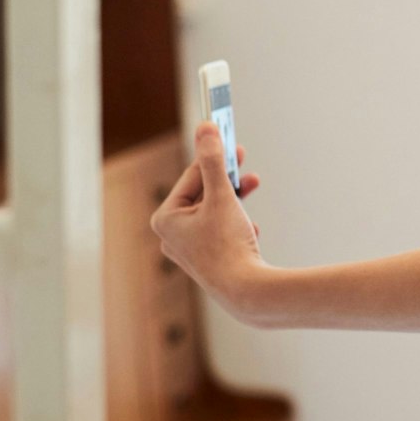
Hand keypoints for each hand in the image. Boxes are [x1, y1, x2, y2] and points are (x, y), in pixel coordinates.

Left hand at [151, 122, 265, 319]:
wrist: (247, 293)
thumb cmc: (228, 245)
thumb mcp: (221, 196)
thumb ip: (214, 160)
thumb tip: (206, 127)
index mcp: (166, 219)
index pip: (191, 177)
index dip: (213, 157)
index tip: (230, 140)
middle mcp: (172, 236)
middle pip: (202, 193)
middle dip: (226, 177)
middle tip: (242, 157)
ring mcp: (189, 250)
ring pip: (213, 211)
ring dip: (234, 197)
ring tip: (253, 184)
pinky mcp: (208, 261)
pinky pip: (222, 231)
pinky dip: (237, 223)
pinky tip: (251, 228)